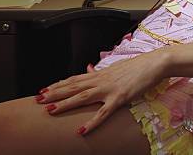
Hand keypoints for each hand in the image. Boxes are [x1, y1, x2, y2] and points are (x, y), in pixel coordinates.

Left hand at [36, 49, 168, 134]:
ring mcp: (109, 88)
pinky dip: (92, 122)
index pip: (74, 79)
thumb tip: (90, 69)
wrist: (154, 63)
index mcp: (100, 73)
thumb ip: (102, 72)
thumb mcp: (117, 68)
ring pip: (83, 96)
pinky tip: (82, 130)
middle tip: (38, 99)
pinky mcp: (120, 97)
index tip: (44, 89)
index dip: (58, 84)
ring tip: (50, 110)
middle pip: (73, 86)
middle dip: (55, 93)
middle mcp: (101, 80)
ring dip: (65, 104)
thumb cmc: (138, 66)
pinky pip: (103, 112)